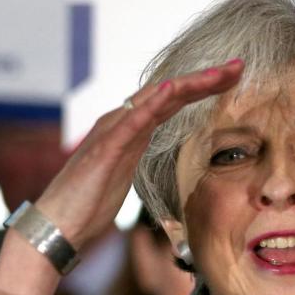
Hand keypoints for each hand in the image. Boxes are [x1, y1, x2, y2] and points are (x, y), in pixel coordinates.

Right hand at [0, 59, 244, 294]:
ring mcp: (111, 133)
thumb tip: (154, 155)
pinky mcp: (104, 149)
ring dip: (190, 83)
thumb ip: (136, 158)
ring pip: (156, 99)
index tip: (233, 79)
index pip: (171, 102)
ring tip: (219, 73)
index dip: (202, 88)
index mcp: (129, 130)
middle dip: (205, 78)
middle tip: (239, 66)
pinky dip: (152, 103)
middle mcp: (120, 122)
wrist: (56, 227)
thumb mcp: (122, 177)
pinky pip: (132, 121)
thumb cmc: (87, 207)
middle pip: (169, 92)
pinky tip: (173, 90)